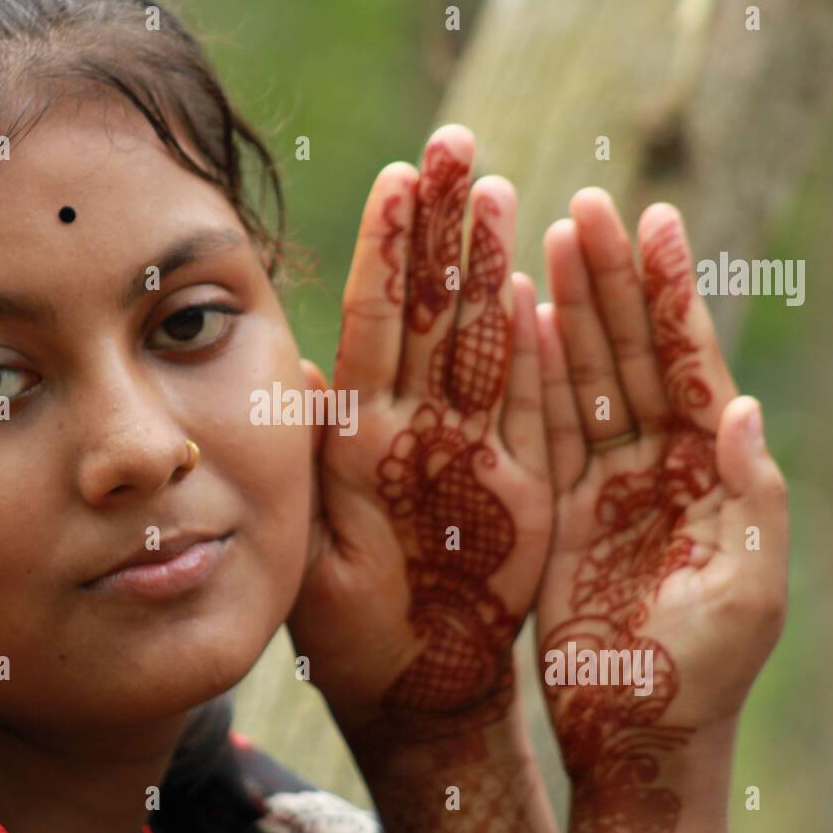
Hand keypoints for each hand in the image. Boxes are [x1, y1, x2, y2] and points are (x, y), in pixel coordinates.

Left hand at [289, 125, 552, 767]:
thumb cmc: (352, 635)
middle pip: (431, 311)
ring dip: (487, 266)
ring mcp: (471, 449)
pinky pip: (532, 404)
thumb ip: (314, 468)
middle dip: (439, 227)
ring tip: (493, 189)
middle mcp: (417, 428)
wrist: (415, 689)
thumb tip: (297, 370)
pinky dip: (536, 350)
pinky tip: (534, 287)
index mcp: (362, 439)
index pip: (375, 324)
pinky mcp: (518, 482)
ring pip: (483, 341)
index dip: (387, 253)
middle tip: (452, 143)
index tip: (395, 177)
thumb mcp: (316, 555)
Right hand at [533, 189, 787, 832]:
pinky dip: (532, 373)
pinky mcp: (556, 505)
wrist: (635, 730)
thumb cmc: (705, 671)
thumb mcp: (748, 588)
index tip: (658, 221)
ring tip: (546, 237)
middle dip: (611, 278)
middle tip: (587, 205)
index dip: (672, 294)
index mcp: (709, 472)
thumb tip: (745, 408)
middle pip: (632, 352)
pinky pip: (542, 427)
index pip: (691, 364)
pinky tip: (519, 319)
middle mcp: (656, 462)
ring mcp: (603, 480)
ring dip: (567, 307)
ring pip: (584, 377)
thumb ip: (752, 498)